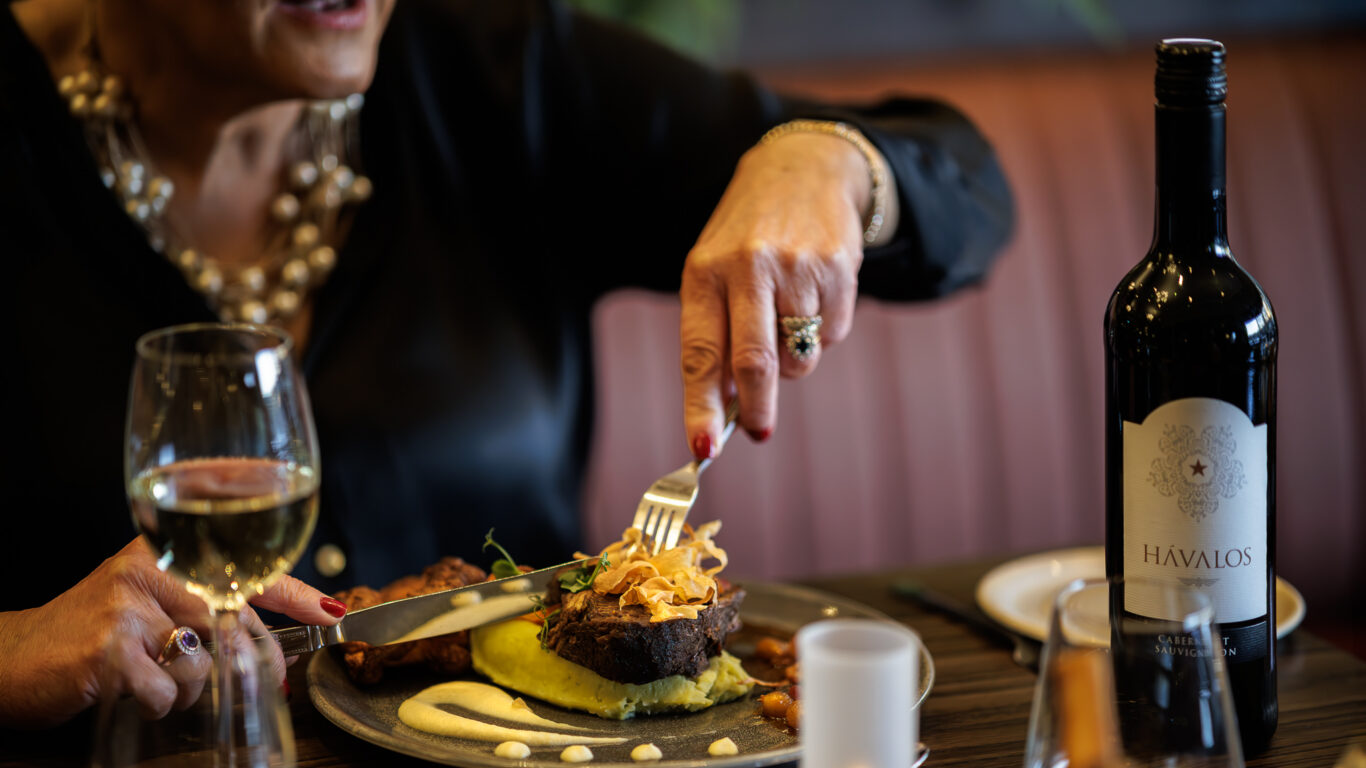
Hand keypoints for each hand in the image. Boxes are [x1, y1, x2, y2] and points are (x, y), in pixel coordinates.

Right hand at [0, 538, 345, 727]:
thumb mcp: (145, 602)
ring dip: (195, 687)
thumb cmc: (86, 632)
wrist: (8, 659)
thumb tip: (274, 632)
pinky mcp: (107, 650)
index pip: (241, 567)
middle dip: (256, 659)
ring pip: (204, 658)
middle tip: (266, 682)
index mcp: (159, 553)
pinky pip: (170, 689)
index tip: (331, 611)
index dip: (294, 591)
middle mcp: (144, 570)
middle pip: (232, 618)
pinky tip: (136, 694)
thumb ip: (200, 603)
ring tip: (161, 682)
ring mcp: (124, 608)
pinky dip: (163, 704)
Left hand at [680, 130, 894, 456]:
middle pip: (755, 364)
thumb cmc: (747, 237)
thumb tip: (725, 407)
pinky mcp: (838, 268)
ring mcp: (796, 267)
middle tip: (758, 430)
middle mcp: (748, 268)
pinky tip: (814, 295)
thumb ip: (717, 333)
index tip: (703, 450)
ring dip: (793, 362)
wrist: (804, 168)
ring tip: (787, 321)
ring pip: (798, 358)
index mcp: (704, 272)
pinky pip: (832, 335)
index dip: (701, 408)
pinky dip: (822, 334)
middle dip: (757, 411)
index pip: (700, 353)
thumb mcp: (715, 272)